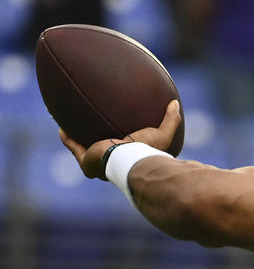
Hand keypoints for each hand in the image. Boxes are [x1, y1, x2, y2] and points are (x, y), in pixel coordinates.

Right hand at [60, 100, 181, 179]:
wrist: (132, 160)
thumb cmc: (148, 150)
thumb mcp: (163, 134)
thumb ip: (171, 120)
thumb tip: (176, 104)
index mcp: (127, 160)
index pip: (121, 152)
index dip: (117, 143)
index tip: (116, 133)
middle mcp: (110, 164)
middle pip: (100, 150)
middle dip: (96, 141)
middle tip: (94, 127)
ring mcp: (97, 164)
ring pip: (84, 149)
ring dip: (78, 138)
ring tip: (73, 126)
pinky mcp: (86, 161)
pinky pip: (74, 146)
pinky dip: (67, 138)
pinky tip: (62, 127)